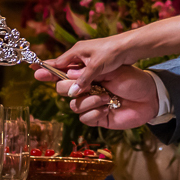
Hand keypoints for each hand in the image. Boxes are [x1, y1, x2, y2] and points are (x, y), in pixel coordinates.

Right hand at [33, 64, 158, 129]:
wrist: (148, 92)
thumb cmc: (127, 71)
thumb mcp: (104, 67)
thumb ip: (85, 76)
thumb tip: (69, 88)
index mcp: (82, 63)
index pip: (58, 66)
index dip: (45, 69)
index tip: (31, 67)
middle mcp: (83, 80)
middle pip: (62, 87)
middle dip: (71, 89)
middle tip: (85, 87)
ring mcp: (89, 97)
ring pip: (73, 104)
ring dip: (90, 101)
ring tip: (108, 97)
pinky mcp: (97, 113)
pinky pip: (84, 117)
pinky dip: (95, 112)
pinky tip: (108, 107)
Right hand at [43, 36, 136, 91]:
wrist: (131, 49)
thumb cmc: (112, 52)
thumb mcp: (96, 65)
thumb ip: (83, 79)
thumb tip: (71, 92)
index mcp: (76, 53)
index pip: (56, 63)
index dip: (44, 68)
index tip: (30, 68)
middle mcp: (80, 60)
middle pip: (63, 74)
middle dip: (65, 81)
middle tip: (71, 88)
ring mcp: (88, 68)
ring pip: (75, 81)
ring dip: (80, 87)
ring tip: (92, 89)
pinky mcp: (97, 74)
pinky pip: (86, 84)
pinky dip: (89, 89)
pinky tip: (94, 93)